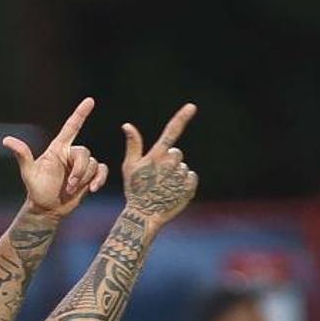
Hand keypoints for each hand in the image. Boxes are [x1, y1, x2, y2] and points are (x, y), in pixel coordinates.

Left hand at [4, 97, 108, 220]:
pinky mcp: (89, 176)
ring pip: (93, 163)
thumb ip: (22, 155)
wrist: (47, 208)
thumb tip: (7, 140)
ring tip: (71, 190)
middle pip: (85, 152)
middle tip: (69, 185)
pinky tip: (92, 189)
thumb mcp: (28, 172)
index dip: (81, 113)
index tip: (90, 101)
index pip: (72, 126)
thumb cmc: (36, 189)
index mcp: (58, 149)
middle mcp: (70, 154)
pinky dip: (100, 179)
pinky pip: (102, 170)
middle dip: (79, 170)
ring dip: (84, 178)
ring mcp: (80, 166)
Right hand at [122, 103, 199, 223]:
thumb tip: (127, 125)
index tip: (192, 106)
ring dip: (175, 174)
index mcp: (156, 155)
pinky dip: (184, 183)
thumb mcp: (129, 167)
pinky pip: (191, 177)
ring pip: (183, 167)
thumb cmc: (134, 189)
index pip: (171, 131)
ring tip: (163, 186)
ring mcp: (181, 176)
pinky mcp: (189, 187)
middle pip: (176, 153)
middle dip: (169, 161)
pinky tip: (172, 191)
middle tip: (157, 175)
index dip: (182, 117)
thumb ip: (133, 145)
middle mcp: (171, 163)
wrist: (145, 214)